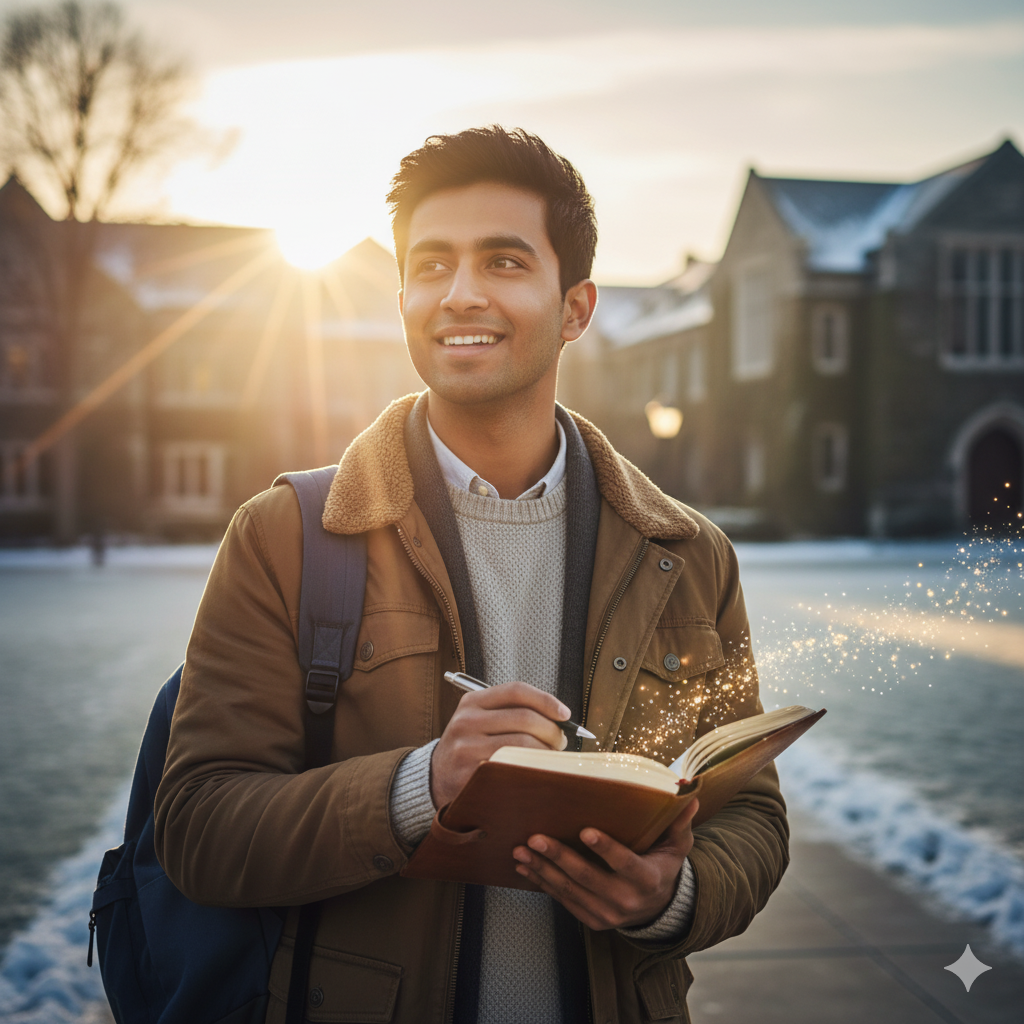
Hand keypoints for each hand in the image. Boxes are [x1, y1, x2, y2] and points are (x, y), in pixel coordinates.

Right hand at [431, 680, 569, 807]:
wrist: (436, 779)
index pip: (516, 690)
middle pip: (525, 718)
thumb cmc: (469, 747)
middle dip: (552, 731)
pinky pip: (514, 769)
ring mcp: (467, 749)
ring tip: (551, 759)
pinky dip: (533, 770)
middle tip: (561, 742)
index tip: (565, 714)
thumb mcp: (479, 720)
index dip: (546, 700)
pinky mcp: (471, 775)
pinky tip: (538, 773)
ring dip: (546, 752)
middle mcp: (467, 721)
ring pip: (523, 744)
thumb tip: (559, 717)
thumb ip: (510, 713)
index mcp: (472, 702)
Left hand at [511, 798, 698, 929]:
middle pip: (587, 878)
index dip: (605, 849)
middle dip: (559, 857)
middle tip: (536, 838)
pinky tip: (525, 867)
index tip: (585, 830)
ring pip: (570, 890)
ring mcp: (606, 914)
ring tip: (521, 850)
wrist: (658, 908)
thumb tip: (689, 794)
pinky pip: (564, 901)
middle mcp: (626, 901)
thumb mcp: (677, 847)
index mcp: (647, 879)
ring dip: (542, 870)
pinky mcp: (592, 920)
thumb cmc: (663, 866)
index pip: (624, 863)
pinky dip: (543, 884)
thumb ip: (679, 822)